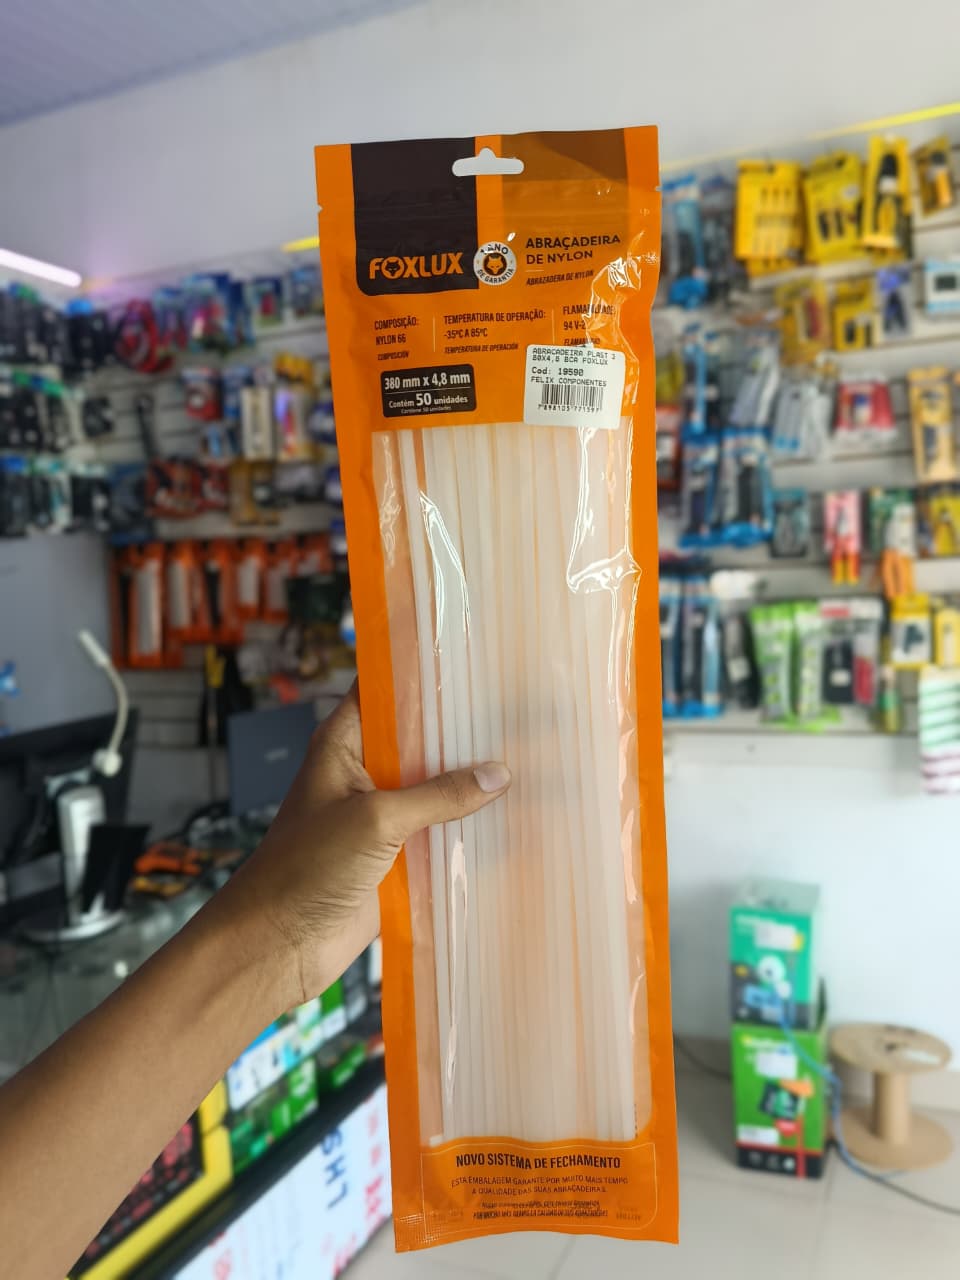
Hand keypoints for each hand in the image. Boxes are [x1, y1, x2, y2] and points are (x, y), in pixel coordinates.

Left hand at [212, 685, 510, 1010]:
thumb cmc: (308, 867)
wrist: (279, 942)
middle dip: (461, 731)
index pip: (385, 690)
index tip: (472, 657)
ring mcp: (380, 814)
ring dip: (469, 784)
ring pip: (433, 788)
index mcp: (344, 743)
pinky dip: (466, 828)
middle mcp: (364, 772)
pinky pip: (437, 833)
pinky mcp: (395, 855)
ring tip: (530, 760)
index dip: (422, 672)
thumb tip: (498, 775)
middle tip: (518, 712)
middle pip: (419, 740)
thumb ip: (438, 795)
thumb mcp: (376, 820)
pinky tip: (512, 818)